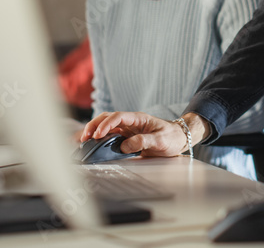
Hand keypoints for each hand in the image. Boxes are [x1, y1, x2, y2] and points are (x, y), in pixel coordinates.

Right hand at [80, 111, 208, 157]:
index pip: (118, 116)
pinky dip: (100, 139)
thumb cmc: (172, 137)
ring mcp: (128, 129)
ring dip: (94, 131)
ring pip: (106, 126)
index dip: (107, 124)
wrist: (179, 139)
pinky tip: (92, 144)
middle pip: (108, 118)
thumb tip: (124, 146)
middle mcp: (131, 122)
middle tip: (85, 137)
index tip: (98, 134)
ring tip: (83, 140)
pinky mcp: (127, 137)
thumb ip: (143, 142)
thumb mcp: (161, 140)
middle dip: (94, 125)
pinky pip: (110, 136)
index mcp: (139, 118)